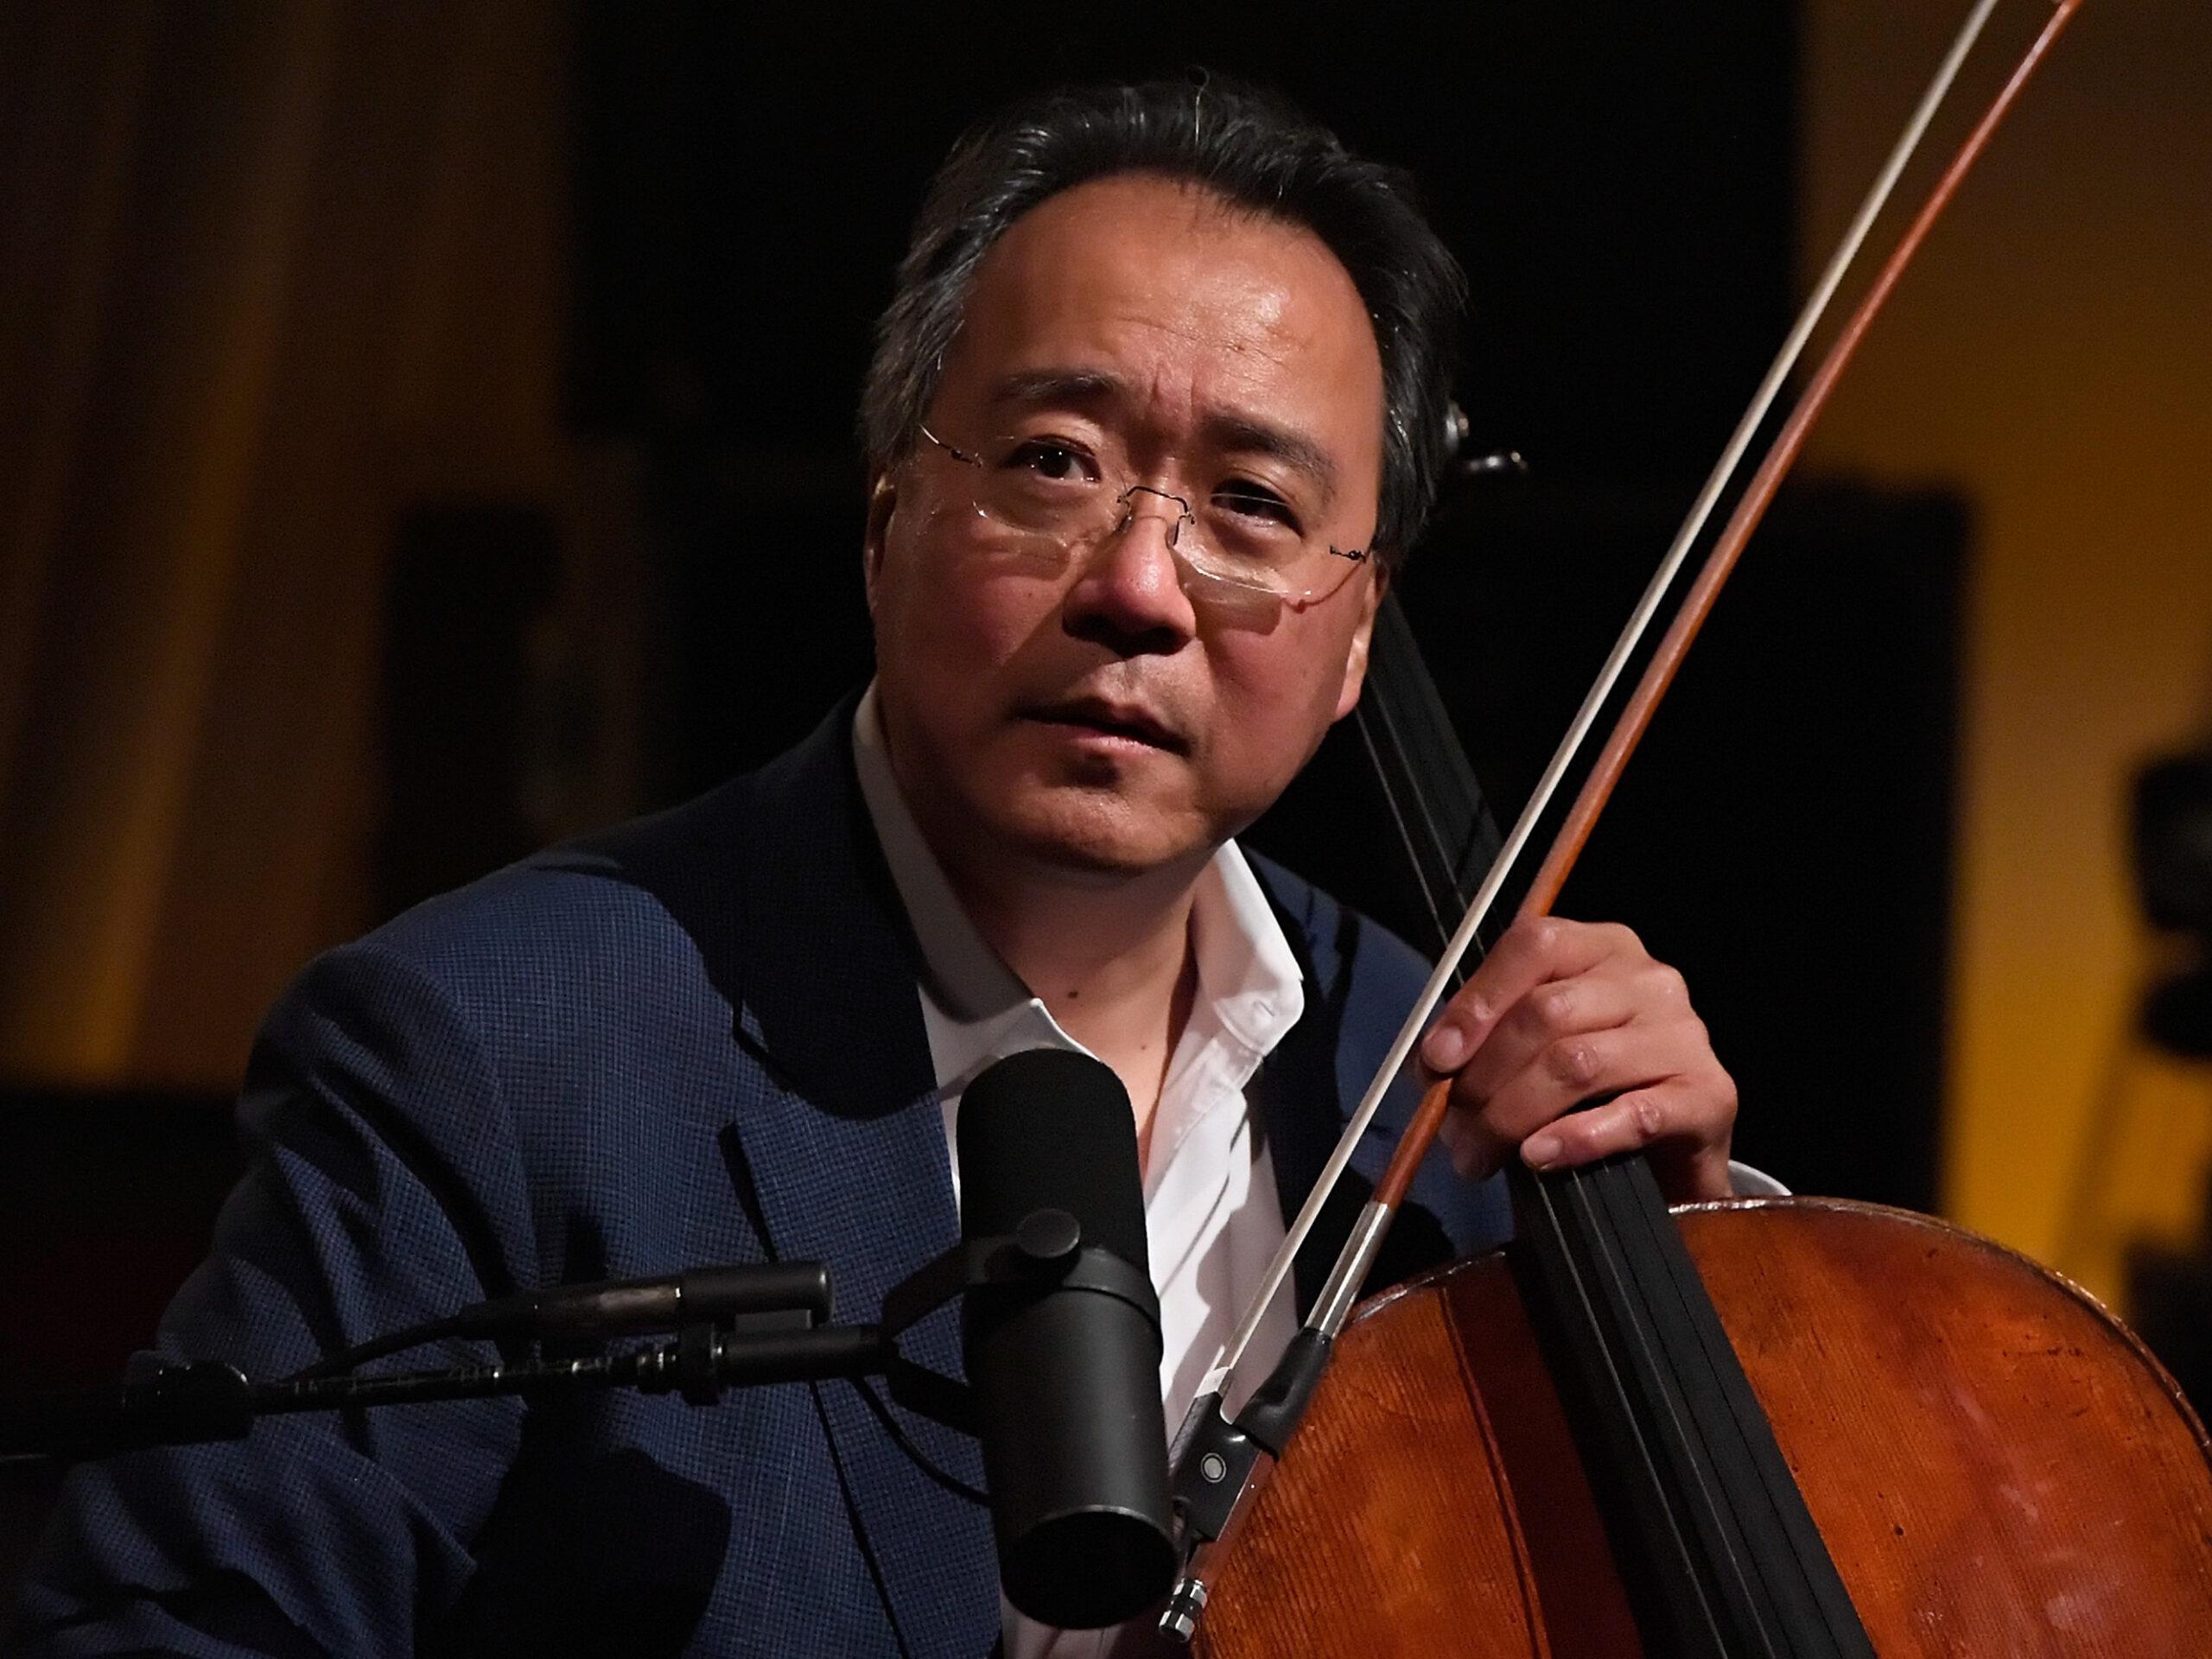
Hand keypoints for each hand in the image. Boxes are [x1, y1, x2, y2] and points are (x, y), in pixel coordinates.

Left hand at [1418, 916, 1736, 1202]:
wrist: (1668, 1153)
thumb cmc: (1588, 1092)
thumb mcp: (1531, 1049)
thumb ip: (1485, 1042)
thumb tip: (1431, 1065)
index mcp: (1600, 947)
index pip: (1533, 946)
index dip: (1477, 1002)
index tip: (1436, 1058)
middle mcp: (1649, 979)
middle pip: (1547, 1012)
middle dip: (1485, 1076)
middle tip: (1454, 1130)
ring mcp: (1684, 1033)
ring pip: (1578, 1063)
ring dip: (1513, 1115)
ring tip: (1480, 1155)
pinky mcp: (1709, 1093)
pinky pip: (1634, 1113)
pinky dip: (1576, 1138)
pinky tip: (1539, 1157)